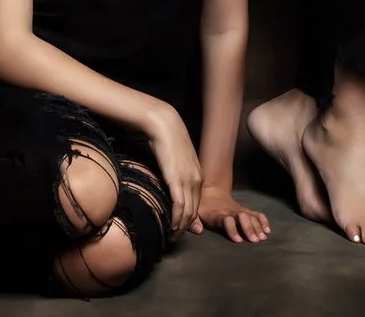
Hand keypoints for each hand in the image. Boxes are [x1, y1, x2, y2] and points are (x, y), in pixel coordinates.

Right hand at [145, 104, 202, 240]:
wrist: (166, 127)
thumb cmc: (168, 143)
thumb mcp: (178, 162)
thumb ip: (178, 175)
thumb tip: (173, 185)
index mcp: (198, 176)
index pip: (198, 204)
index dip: (191, 219)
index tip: (183, 229)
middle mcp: (197, 181)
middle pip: (195, 211)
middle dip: (187, 227)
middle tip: (177, 238)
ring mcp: (188, 181)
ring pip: (188, 212)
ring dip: (181, 227)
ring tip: (173, 236)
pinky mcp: (177, 180)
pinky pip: (180, 206)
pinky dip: (176, 219)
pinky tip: (172, 227)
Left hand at [192, 187, 270, 242]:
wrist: (212, 192)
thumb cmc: (204, 208)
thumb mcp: (196, 213)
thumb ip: (195, 223)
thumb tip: (198, 231)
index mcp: (219, 214)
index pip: (227, 220)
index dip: (232, 229)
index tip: (238, 240)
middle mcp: (231, 211)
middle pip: (242, 217)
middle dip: (249, 228)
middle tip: (255, 240)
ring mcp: (240, 210)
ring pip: (251, 216)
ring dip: (258, 226)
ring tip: (263, 238)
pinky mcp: (246, 210)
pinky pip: (257, 214)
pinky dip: (263, 221)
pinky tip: (268, 230)